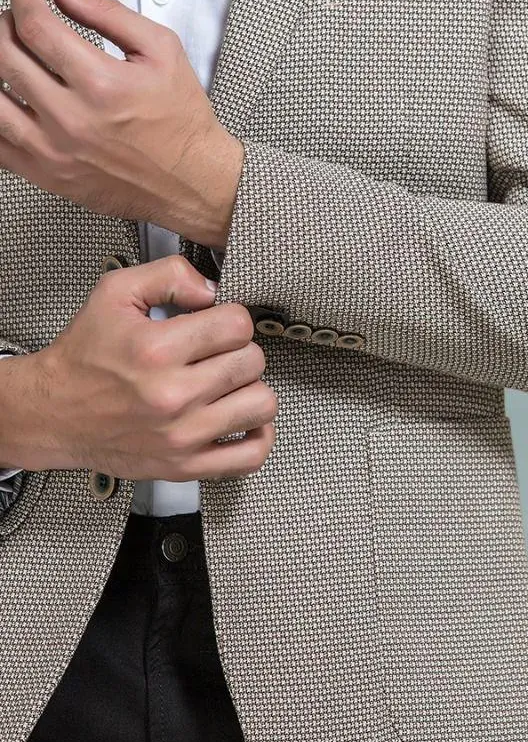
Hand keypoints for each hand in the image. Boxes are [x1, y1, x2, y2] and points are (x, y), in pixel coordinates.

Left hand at [0, 0, 243, 246]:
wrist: (192, 180)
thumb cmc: (180, 121)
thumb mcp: (162, 51)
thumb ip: (109, 13)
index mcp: (101, 84)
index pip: (36, 27)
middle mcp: (72, 119)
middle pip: (4, 57)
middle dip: (4, 26)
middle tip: (16, 21)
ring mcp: (54, 150)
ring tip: (9, 56)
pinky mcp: (46, 174)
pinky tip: (10, 99)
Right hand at [0, 256, 276, 481]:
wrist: (52, 413)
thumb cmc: (84, 356)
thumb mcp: (115, 292)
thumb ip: (169, 274)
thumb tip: (212, 290)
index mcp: (157, 349)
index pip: (238, 324)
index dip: (229, 317)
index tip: (214, 324)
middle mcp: (173, 396)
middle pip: (253, 361)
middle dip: (239, 349)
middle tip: (216, 353)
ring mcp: (183, 436)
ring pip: (262, 403)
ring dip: (250, 388)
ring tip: (226, 382)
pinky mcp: (186, 466)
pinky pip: (251, 454)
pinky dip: (258, 434)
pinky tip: (240, 417)